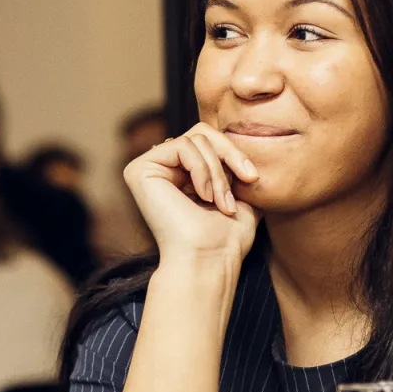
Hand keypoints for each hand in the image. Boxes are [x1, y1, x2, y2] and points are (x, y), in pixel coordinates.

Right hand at [122, 122, 259, 268]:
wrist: (210, 259)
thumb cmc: (226, 238)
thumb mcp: (240, 194)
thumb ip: (235, 167)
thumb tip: (244, 140)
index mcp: (180, 174)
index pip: (209, 140)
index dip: (234, 153)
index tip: (253, 178)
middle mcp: (161, 169)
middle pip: (201, 132)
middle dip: (228, 156)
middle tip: (245, 181)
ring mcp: (147, 169)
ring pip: (194, 139)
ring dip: (217, 171)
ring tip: (221, 201)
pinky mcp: (139, 170)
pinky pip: (181, 145)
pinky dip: (202, 170)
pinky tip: (203, 197)